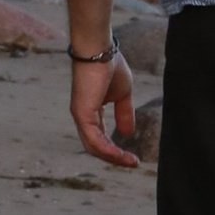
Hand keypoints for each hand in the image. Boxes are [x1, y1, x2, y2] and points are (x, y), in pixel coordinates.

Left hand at [70, 50, 138, 169]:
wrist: (100, 50)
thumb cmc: (110, 65)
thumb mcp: (123, 94)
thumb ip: (124, 113)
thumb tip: (127, 133)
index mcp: (91, 110)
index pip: (100, 137)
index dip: (115, 148)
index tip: (133, 156)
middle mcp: (83, 116)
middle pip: (96, 146)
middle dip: (114, 157)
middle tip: (131, 163)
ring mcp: (81, 116)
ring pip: (94, 147)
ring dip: (112, 157)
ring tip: (129, 162)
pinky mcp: (82, 114)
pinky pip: (94, 140)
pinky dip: (108, 150)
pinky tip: (120, 155)